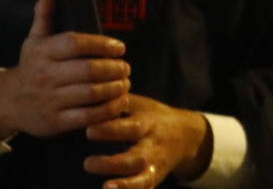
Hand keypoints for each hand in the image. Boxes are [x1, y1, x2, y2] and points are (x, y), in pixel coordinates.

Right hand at [0, 0, 130, 139]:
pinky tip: (117, 103)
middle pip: (88, 70)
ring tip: (125, 83)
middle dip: (113, 68)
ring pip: (91, 94)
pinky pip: (88, 117)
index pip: (75, 43)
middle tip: (126, 67)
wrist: (9, 102)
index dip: (101, 44)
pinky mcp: (57, 121)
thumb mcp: (34, 39)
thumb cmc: (30, 66)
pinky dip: (107, 111)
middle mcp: (46, 75)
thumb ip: (45, 13)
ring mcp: (52, 99)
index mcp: (43, 52)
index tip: (119, 47)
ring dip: (114, 89)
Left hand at [83, 94, 212, 188]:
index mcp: (147, 123)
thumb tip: (89, 94)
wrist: (185, 135)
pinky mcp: (154, 179)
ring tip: (106, 188)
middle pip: (136, 157)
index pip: (130, 127)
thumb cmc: (151, 115)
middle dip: (112, 163)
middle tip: (87, 164)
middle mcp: (152, 146)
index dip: (110, 130)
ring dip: (125, 186)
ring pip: (143, 178)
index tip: (89, 131)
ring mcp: (155, 165)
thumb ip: (116, 101)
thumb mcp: (139, 104)